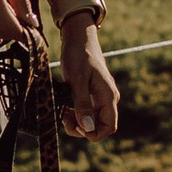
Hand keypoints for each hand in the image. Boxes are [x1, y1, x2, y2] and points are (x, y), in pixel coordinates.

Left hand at [60, 17, 120, 140]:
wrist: (78, 38)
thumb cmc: (79, 56)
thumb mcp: (77, 80)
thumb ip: (83, 104)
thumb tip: (88, 128)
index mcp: (108, 96)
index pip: (109, 127)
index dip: (94, 134)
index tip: (76, 127)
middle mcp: (108, 98)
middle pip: (100, 126)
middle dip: (83, 128)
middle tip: (65, 119)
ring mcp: (100, 96)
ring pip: (92, 120)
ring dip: (78, 121)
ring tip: (63, 112)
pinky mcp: (92, 93)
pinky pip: (87, 111)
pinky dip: (76, 113)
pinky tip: (65, 106)